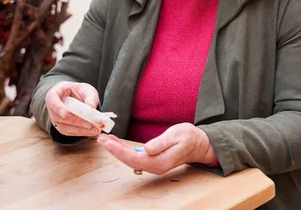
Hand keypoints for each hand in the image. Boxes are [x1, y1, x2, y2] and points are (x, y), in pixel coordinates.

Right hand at [45, 81, 101, 136]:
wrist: (78, 97)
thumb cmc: (80, 91)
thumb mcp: (87, 90)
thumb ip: (90, 97)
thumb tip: (91, 107)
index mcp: (55, 94)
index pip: (52, 100)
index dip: (57, 107)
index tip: (65, 113)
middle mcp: (52, 108)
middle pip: (58, 116)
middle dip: (75, 121)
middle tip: (90, 124)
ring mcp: (55, 119)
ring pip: (63, 127)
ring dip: (79, 129)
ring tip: (94, 129)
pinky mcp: (61, 127)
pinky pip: (68, 132)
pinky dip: (80, 132)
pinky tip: (91, 131)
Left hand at [97, 123, 216, 174]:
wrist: (199, 144)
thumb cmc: (189, 137)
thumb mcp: (177, 135)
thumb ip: (161, 142)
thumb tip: (146, 148)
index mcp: (160, 161)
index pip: (134, 158)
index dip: (119, 150)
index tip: (108, 142)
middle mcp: (154, 166)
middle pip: (129, 160)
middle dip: (113, 150)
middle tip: (101, 138)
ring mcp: (153, 165)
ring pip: (130, 159)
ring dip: (116, 150)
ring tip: (105, 139)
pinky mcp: (152, 161)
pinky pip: (134, 157)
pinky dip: (123, 150)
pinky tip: (117, 143)